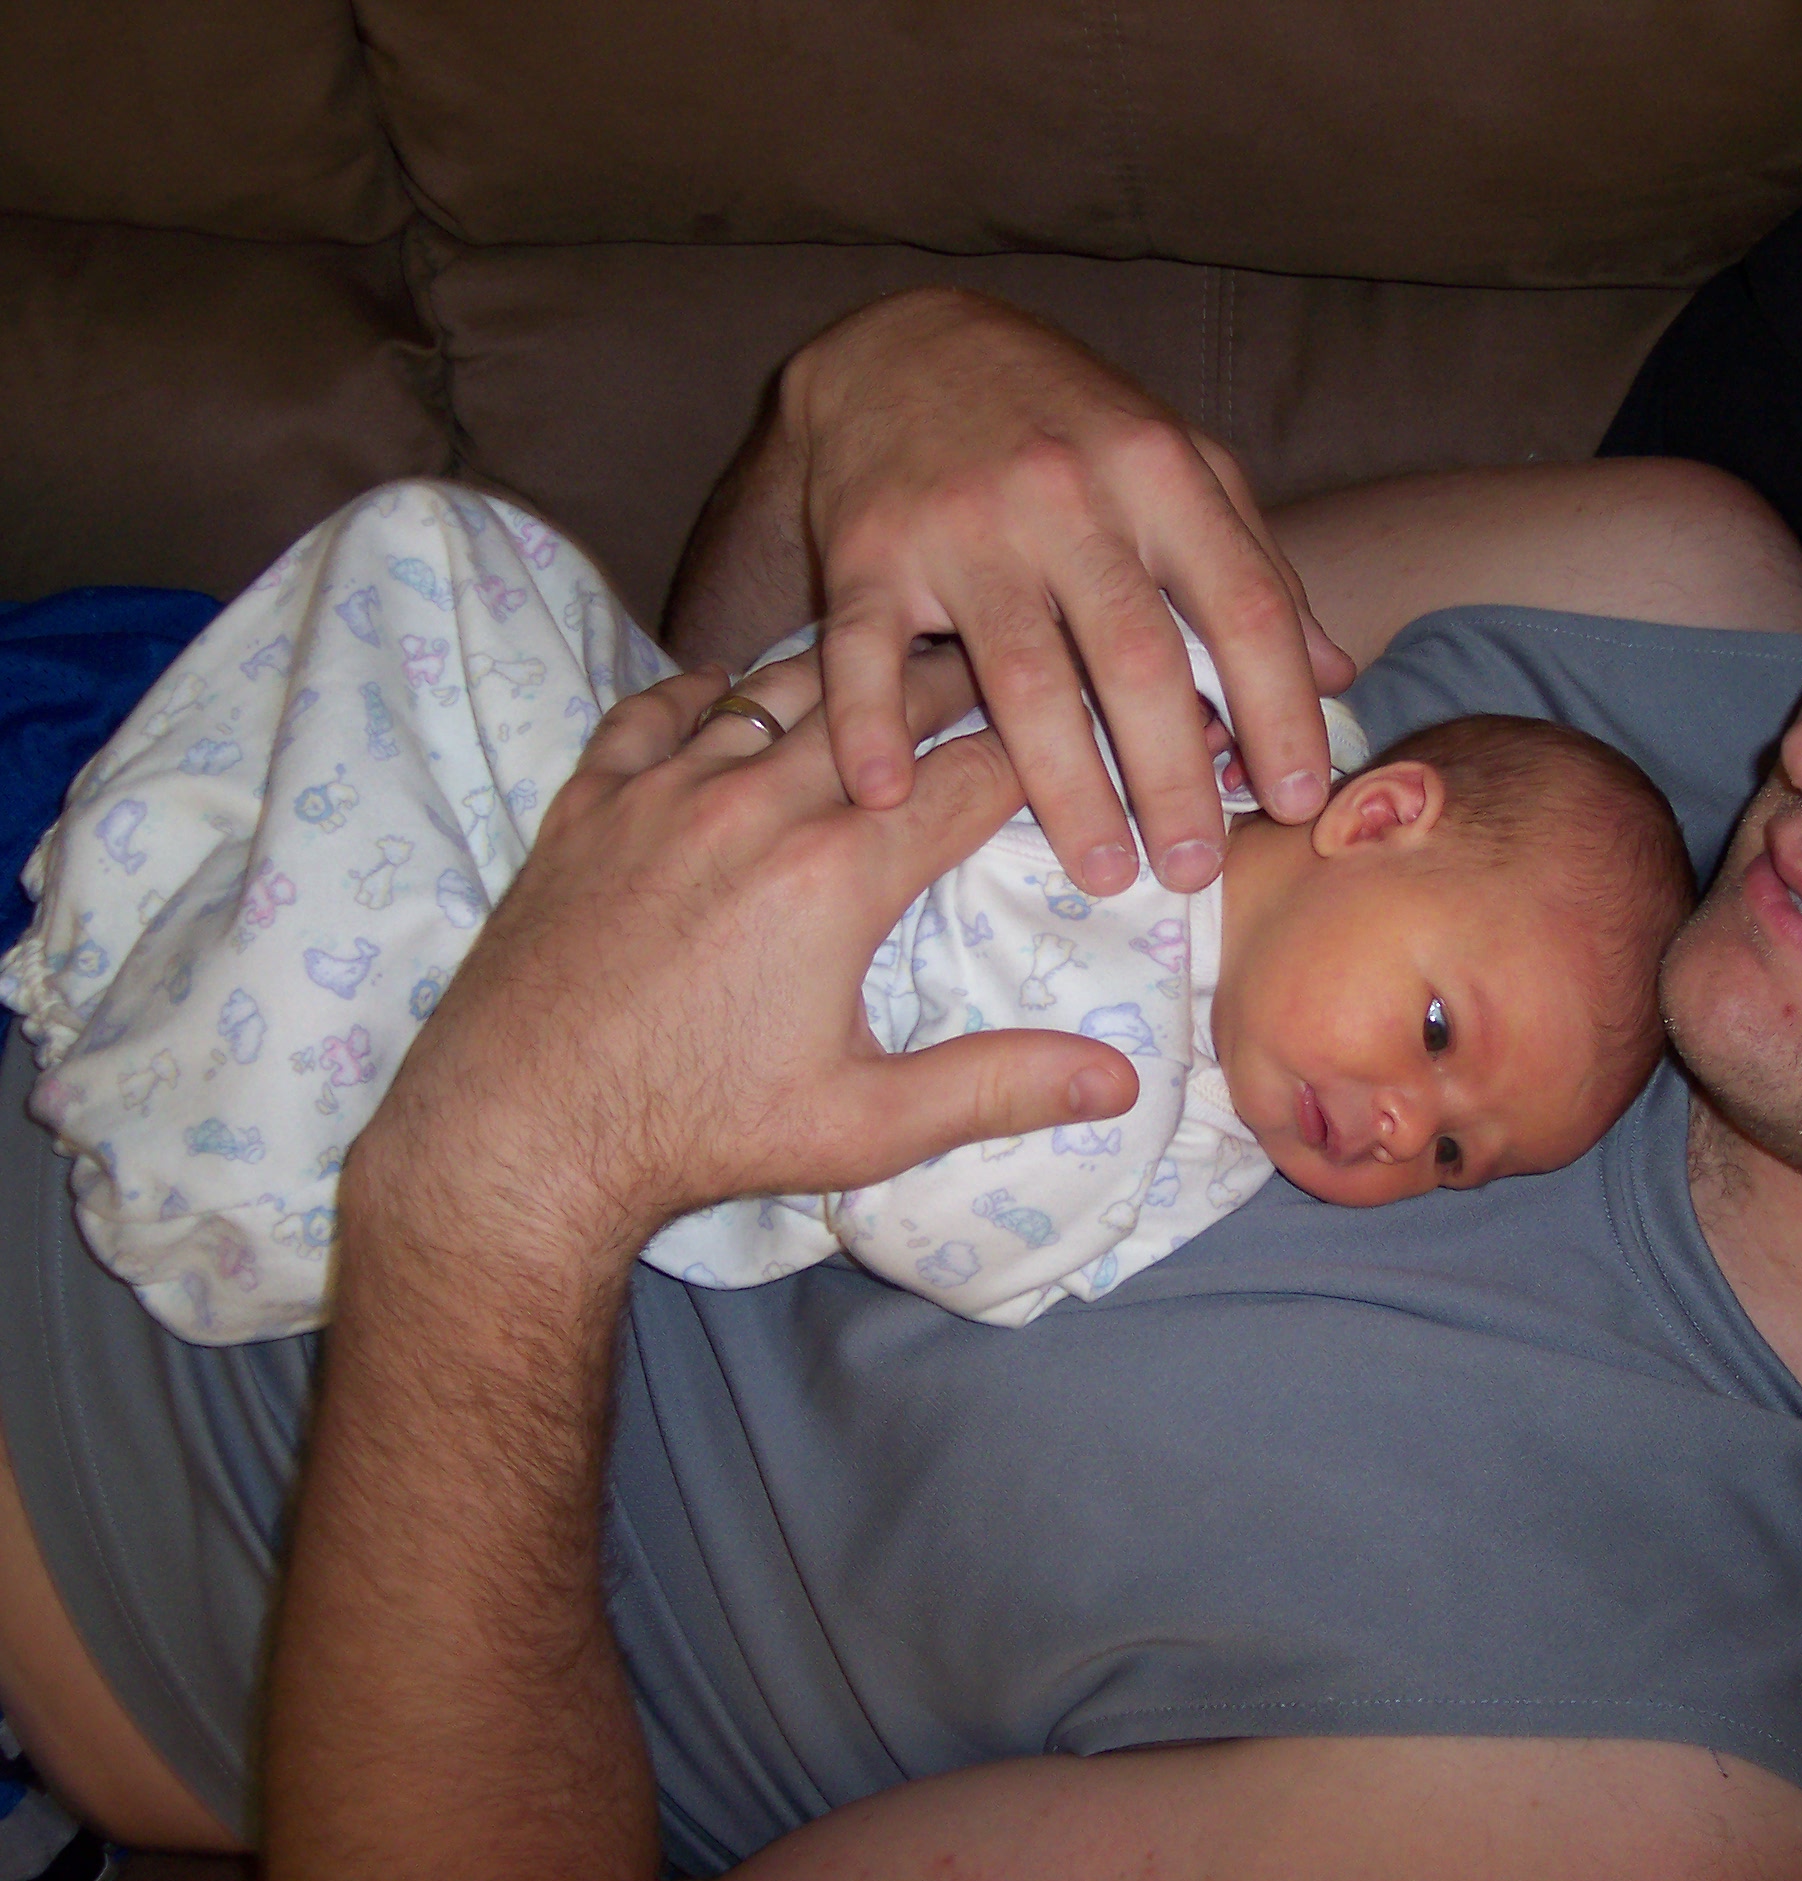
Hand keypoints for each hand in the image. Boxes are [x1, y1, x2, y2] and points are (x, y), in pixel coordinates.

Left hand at [348, 653, 1138, 1279]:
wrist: (519, 1132)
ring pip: (776, 687)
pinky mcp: (591, 801)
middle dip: (959, 681)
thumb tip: (1121, 1084)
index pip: (973, 775)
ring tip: (890, 665)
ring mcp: (666, 792)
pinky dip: (707, 693)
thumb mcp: (867, 1126)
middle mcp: (758, 804)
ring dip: (845, 675)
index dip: (1042, 750)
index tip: (1075, 739)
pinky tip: (733, 696)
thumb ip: (1000, 1088)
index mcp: (839, 873)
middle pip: (885, 701)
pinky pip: (657, 709)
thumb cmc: (700, 1132)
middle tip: (1005, 667)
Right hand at [782, 289, 1353, 895]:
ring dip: (1066, 787)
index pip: (1244, 602)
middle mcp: (1067, 494)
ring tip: (1105, 872)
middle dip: (1176, 776)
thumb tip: (1336, 677)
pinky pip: (867, 649)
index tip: (1300, 799)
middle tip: (1198, 870)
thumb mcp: (1173, 464)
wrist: (903, 344)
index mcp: (1159, 473)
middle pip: (1137, 656)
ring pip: (1024, 674)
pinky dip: (873, 724)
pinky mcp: (866, 547)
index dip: (1281, 708)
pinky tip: (891, 795)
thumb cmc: (1063, 425)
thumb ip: (1253, 563)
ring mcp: (963, 522)